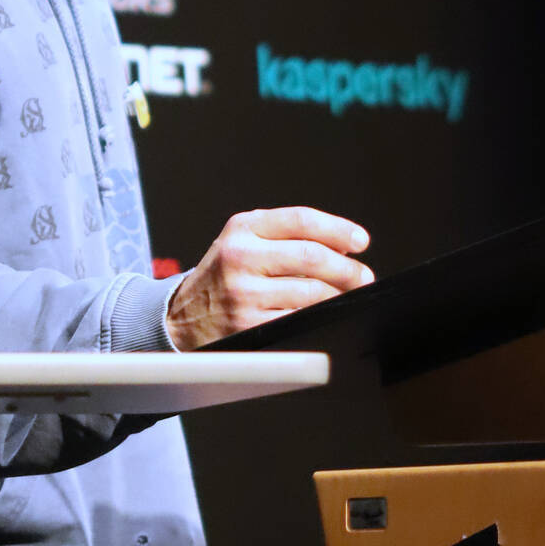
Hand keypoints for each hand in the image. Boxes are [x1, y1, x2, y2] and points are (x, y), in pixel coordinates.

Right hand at [165, 207, 372, 349]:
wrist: (181, 317)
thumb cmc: (223, 276)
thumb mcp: (242, 241)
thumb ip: (285, 235)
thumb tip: (343, 244)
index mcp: (242, 228)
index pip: (301, 220)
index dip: (338, 229)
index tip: (361, 241)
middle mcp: (240, 256)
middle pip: (311, 257)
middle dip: (347, 268)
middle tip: (363, 276)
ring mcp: (243, 292)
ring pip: (311, 292)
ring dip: (339, 295)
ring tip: (348, 295)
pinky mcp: (248, 324)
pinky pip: (298, 319)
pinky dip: (319, 317)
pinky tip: (325, 314)